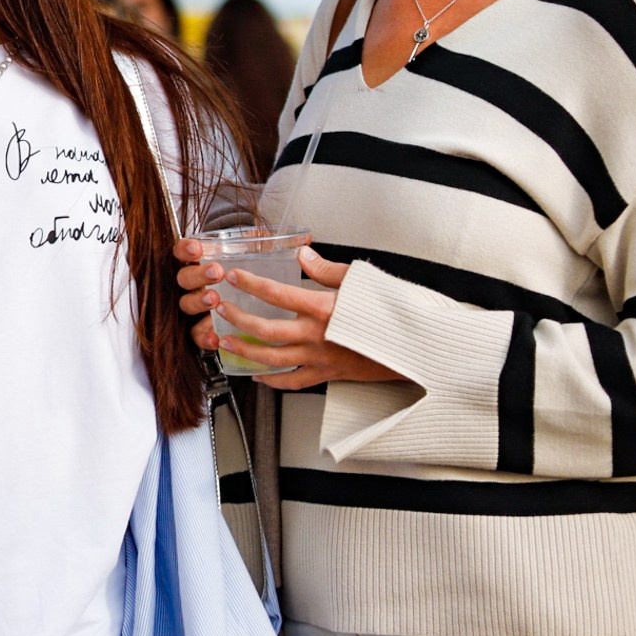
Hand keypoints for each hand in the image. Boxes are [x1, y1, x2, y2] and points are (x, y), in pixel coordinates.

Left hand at [175, 243, 402, 390]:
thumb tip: (302, 253)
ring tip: (224, 341)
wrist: (416, 348)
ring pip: (273, 358)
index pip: (276, 294)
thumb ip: (327, 269)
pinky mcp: (328, 375)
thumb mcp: (362, 281)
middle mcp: (316, 335)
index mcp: (322, 308)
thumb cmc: (392, 311)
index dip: (251, 284)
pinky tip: (258, 375)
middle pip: (265, 330)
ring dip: (245, 350)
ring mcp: (320, 358)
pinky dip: (272, 380)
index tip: (234, 276)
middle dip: (237, 319)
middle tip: (219, 309)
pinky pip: (294, 382)